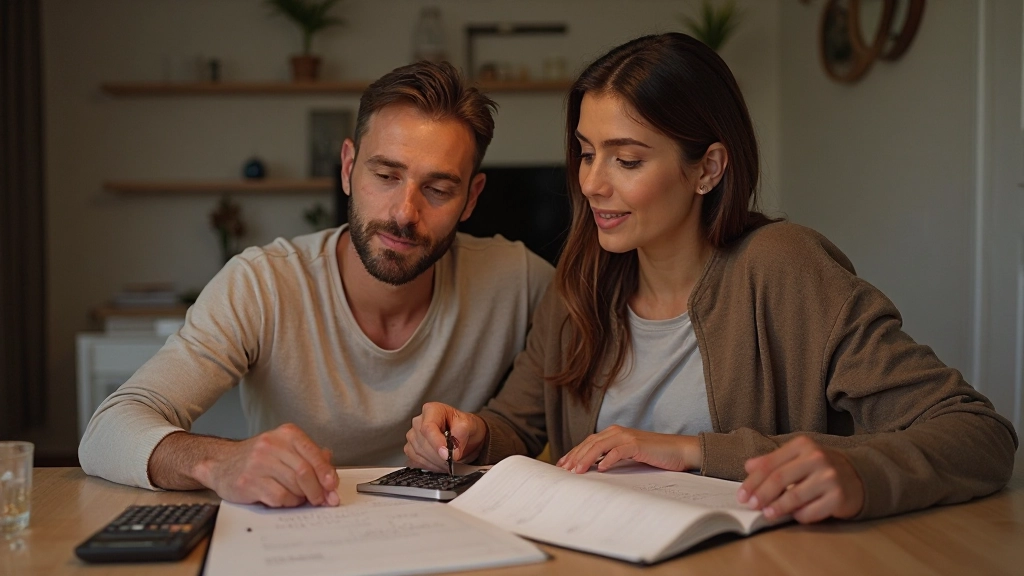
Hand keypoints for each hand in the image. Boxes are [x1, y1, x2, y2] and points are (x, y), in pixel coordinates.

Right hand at [194, 423, 339, 507]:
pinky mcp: (249, 481)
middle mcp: (272, 445)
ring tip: (299, 497)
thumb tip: (331, 476)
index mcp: (287, 434)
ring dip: (302, 497)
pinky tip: (284, 499)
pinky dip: (288, 502)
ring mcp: (259, 463)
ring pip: (294, 486)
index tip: (332, 487)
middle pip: (305, 472)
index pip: (314, 454)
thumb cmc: (258, 459)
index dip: (327, 474)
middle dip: (318, 490)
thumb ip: (309, 458)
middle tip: (321, 500)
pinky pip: (279, 497)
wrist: (221, 463)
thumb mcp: (286, 449)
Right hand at [404, 402, 487, 471]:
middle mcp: (418, 421)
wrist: (463, 435)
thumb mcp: (470, 424)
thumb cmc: (464, 426)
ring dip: (435, 463)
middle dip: (439, 456)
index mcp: (432, 410)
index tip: (447, 455)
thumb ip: (462, 433)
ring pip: (418, 453)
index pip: (428, 428)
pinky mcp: (410, 449)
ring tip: (449, 463)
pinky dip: (429, 466)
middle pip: (423, 443)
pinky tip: (440, 465)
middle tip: (454, 460)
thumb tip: (453, 451)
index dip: (436, 443)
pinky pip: (416, 461)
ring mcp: (412, 436)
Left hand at [556, 425, 701, 473]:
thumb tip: (592, 470)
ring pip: (600, 445)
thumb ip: (611, 458)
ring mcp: (627, 437)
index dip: (573, 453)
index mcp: (613, 434)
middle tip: (564, 470)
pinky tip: (601, 469)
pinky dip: (609, 459)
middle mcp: (617, 432)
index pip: (588, 443)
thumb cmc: (654, 455)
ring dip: (587, 458)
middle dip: (575, 456)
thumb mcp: (628, 457)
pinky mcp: (638, 444)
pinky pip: (619, 451)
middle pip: (590, 443)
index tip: (561, 466)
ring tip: (577, 471)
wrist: (679, 450)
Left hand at [737, 435, 864, 523]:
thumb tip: (748, 467)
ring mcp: (829, 477)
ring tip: (767, 514)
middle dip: (762, 494)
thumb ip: (772, 461)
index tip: (742, 495)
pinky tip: (794, 516)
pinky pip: (811, 511)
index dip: (753, 481)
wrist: (856, 477)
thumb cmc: (819, 468)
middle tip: (751, 506)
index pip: (770, 464)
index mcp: (802, 445)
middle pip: (780, 478)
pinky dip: (799, 516)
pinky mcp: (839, 497)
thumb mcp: (797, 457)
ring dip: (777, 508)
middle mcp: (817, 457)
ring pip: (794, 496)